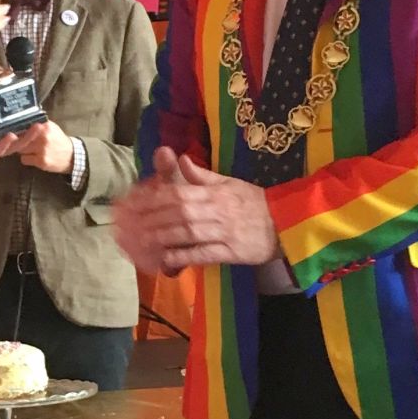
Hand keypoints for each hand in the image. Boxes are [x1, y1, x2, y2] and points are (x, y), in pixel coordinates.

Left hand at [16, 119, 74, 174]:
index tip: (14, 132)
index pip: (23, 126)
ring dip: (23, 150)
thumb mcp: (51, 127)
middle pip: (20, 138)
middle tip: (20, 142)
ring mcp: (42, 149)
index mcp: (45, 126)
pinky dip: (27, 159)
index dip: (18, 130)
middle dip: (19, 141)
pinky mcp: (41, 161)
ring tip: (31, 150)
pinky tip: (34, 158)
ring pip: (20, 149)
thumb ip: (37, 124)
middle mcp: (43, 136)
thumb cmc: (58, 140)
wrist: (72, 156)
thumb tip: (20, 123)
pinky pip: (24, 159)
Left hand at [114, 146, 280, 273]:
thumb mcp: (231, 183)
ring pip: (189, 233)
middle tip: (129, 225)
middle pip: (179, 213)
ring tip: (142, 241)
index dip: (154, 198)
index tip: (134, 204)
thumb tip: (180, 158)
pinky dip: (184, 256)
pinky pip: (204, 254)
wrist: (288, 224)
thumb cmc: (255, 203)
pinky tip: (166, 259)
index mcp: (216, 192)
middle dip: (152, 218)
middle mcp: (218, 210)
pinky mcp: (232, 253)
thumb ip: (203, 175)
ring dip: (163, 237)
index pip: (179, 193)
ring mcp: (225, 232)